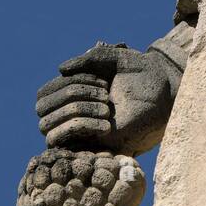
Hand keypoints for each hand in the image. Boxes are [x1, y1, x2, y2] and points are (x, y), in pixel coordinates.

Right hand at [36, 43, 173, 155]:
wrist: (164, 94)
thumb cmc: (140, 73)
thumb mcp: (113, 58)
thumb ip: (87, 59)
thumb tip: (60, 69)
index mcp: (73, 91)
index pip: (44, 92)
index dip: (65, 82)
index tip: (99, 77)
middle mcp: (72, 112)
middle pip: (41, 107)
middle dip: (71, 94)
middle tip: (105, 92)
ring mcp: (79, 131)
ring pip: (46, 125)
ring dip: (76, 111)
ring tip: (107, 108)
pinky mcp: (88, 147)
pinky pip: (61, 141)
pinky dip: (80, 127)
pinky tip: (106, 124)